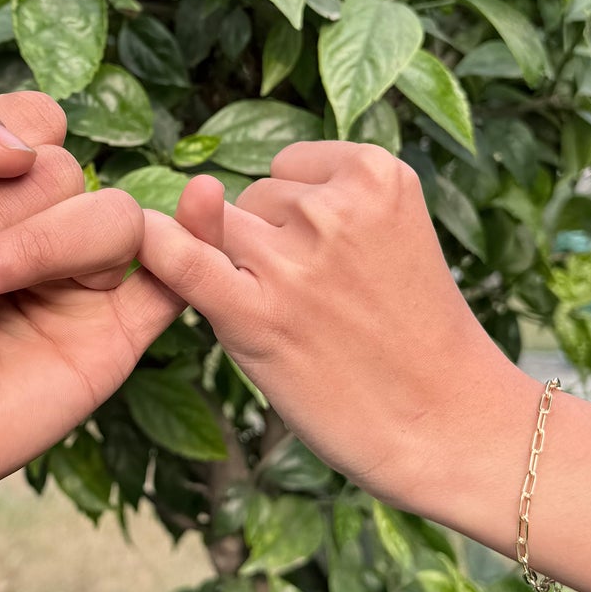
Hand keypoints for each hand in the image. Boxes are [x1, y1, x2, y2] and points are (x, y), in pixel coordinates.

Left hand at [0, 77, 181, 541]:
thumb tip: (30, 145)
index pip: (34, 124)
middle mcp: (35, 229)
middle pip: (63, 171)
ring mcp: (73, 287)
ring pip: (112, 216)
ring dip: (34, 245)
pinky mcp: (104, 343)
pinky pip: (177, 276)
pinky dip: (197, 235)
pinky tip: (197, 203)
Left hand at [137, 141, 531, 512]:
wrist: (448, 423)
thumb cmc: (411, 335)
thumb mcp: (389, 238)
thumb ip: (318, 204)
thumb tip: (200, 190)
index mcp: (377, 173)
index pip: (290, 169)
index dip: (297, 217)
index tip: (339, 259)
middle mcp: (336, 207)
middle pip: (252, 198)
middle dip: (267, 242)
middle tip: (323, 303)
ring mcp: (294, 261)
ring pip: (217, 229)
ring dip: (235, 268)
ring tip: (298, 321)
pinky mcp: (256, 316)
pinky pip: (181, 262)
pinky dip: (157, 252)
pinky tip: (141, 244)